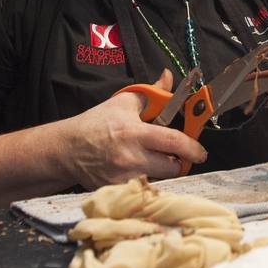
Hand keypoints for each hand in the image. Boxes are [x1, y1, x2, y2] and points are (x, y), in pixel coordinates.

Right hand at [58, 69, 207, 186]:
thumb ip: (151, 93)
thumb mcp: (122, 103)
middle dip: (178, 163)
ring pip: (158, 180)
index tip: (201, 152)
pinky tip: (136, 172)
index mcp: (135, 133)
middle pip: (172, 168)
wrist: (66, 149)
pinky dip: (144, 182)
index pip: (174, 142)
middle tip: (174, 156)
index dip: (193, 148)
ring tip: (150, 161)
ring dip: (160, 172)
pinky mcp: (116, 191)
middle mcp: (131, 158)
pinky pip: (142, 189)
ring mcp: (123, 178)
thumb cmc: (96, 124)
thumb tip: (168, 77)